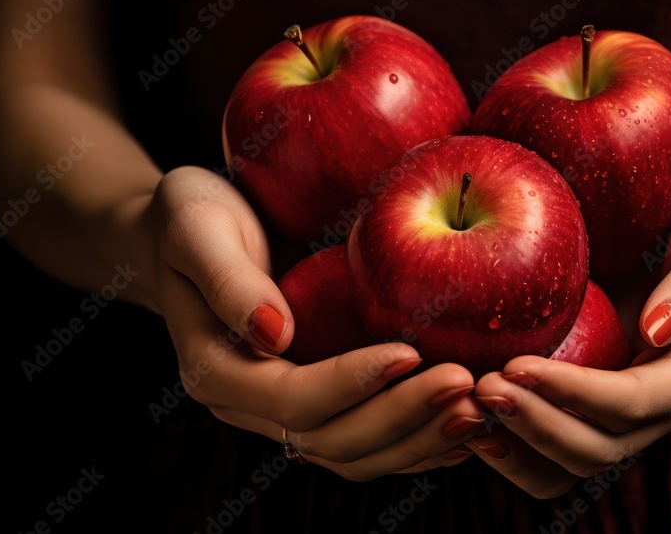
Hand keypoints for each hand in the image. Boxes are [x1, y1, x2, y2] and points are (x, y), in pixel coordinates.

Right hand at [146, 166, 483, 479]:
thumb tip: (275, 334)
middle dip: (402, 417)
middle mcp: (252, 404)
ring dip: (419, 439)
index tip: (409, 352)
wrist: (192, 233)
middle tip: (464, 385)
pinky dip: (418, 439)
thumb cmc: (192, 217)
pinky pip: (371, 439)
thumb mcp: (197, 227)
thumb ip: (228, 280)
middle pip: (332, 439)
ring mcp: (287, 409)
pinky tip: (466, 423)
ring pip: (357, 452)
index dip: (353, 383)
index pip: (293, 399)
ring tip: (478, 410)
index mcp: (218, 371)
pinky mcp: (321, 399)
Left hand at [468, 178, 670, 497]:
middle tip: (479, 386)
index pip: (634, 402)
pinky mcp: (608, 399)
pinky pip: (563, 442)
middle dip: (536, 424)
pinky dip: (520, 441)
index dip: (573, 393)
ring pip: (577, 460)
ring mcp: (640, 409)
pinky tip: (477, 413)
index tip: (515, 364)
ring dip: (521, 444)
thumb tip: (655, 329)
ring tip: (468, 406)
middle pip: (600, 447)